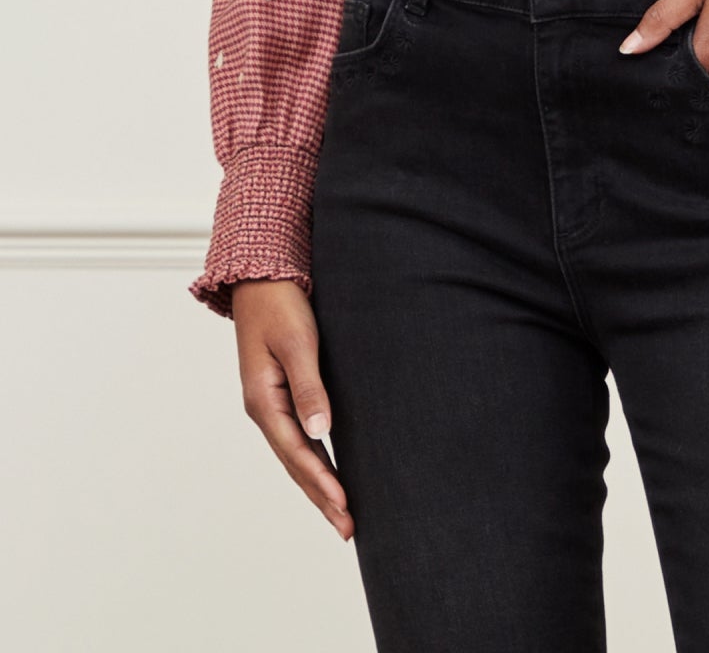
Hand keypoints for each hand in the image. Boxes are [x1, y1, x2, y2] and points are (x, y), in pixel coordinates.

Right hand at [231, 278, 353, 542]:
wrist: (261, 277)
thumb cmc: (280, 304)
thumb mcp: (297, 342)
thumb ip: (308, 386)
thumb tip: (320, 431)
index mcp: (263, 401)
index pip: (297, 452)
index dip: (322, 481)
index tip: (345, 505)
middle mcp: (264, 409)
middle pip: (296, 463)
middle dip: (322, 497)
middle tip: (349, 529)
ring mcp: (271, 404)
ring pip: (297, 455)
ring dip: (319, 484)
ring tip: (342, 514)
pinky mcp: (281, 394)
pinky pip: (299, 437)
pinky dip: (314, 460)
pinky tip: (329, 473)